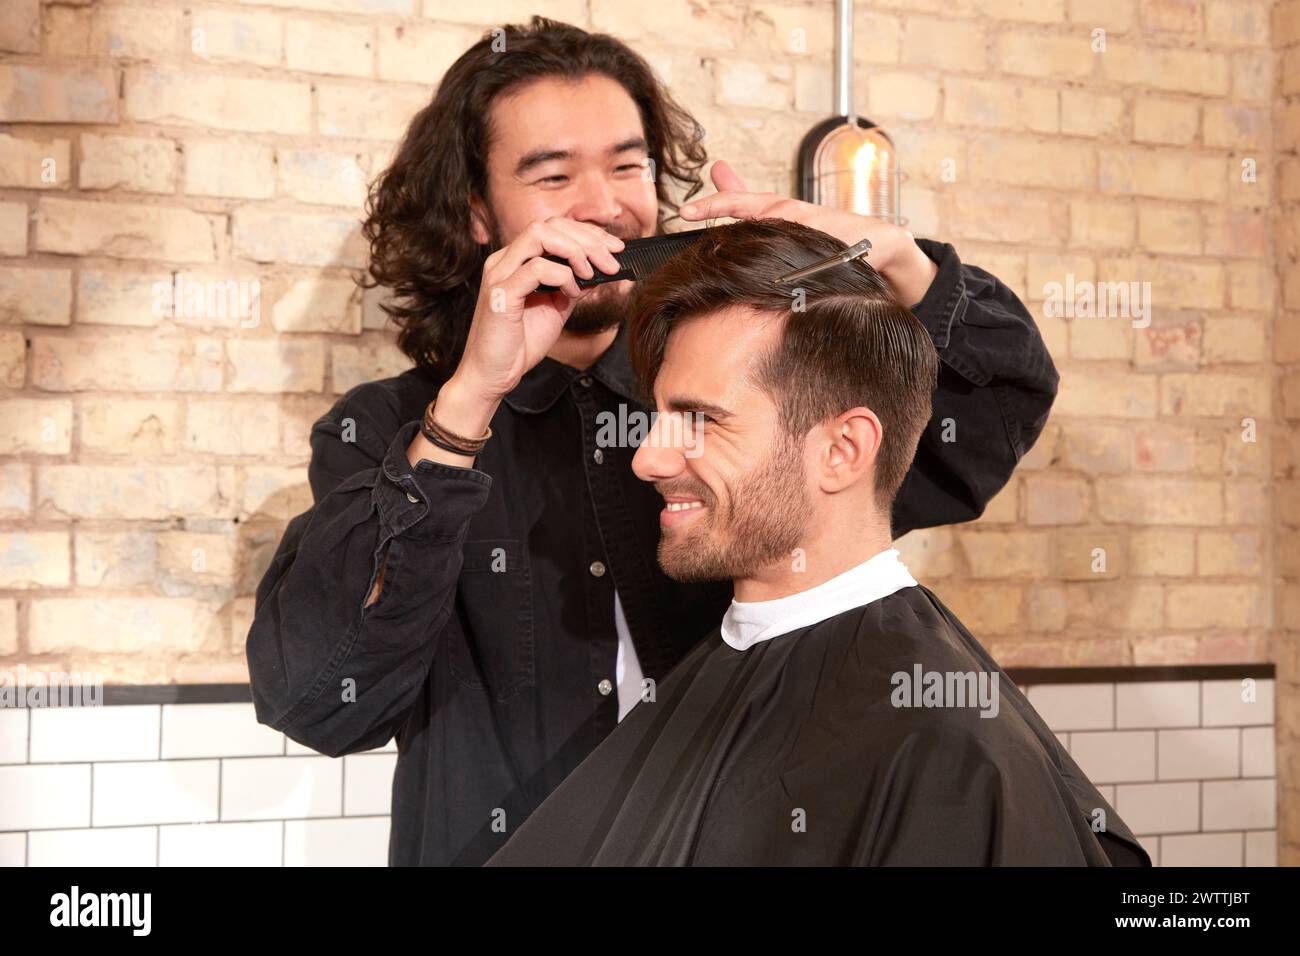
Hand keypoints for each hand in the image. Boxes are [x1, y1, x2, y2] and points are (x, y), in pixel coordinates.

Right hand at [453, 217, 624, 401]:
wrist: (493, 376)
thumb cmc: (519, 345)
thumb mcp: (556, 309)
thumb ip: (573, 286)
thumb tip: (601, 269)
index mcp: (515, 261)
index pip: (553, 228)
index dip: (587, 233)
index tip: (615, 248)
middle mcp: (503, 261)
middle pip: (549, 225)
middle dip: (588, 238)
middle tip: (613, 260)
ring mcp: (499, 274)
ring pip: (540, 235)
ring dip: (576, 250)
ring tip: (594, 272)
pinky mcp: (500, 293)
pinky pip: (536, 268)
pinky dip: (562, 276)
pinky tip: (571, 293)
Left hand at [678, 160, 937, 305]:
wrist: (882, 244)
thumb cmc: (825, 231)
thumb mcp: (783, 212)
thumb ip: (746, 195)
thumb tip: (716, 167)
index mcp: (781, 209)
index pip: (740, 202)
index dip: (712, 204)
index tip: (682, 211)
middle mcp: (797, 217)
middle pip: (757, 222)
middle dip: (732, 230)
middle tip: (696, 236)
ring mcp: (817, 235)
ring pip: (780, 245)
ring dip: (759, 256)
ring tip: (732, 266)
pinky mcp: (838, 255)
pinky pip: (808, 268)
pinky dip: (793, 276)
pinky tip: (775, 288)